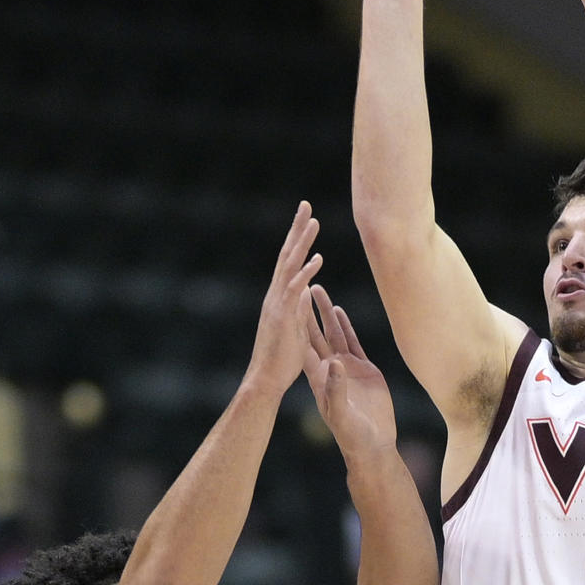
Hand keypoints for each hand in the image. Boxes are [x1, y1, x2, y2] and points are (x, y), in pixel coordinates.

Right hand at [246, 202, 322, 395]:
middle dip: (296, 229)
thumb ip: (299, 308)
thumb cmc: (282, 360)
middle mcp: (276, 295)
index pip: (289, 261)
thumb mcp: (295, 328)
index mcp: (280, 297)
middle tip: (305, 204)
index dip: (297, 239)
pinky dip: (306, 273)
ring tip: (313, 221)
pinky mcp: (283, 317)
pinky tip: (318, 259)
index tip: (305, 218)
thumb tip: (306, 291)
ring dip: (301, 243)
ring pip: (290, 266)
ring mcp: (278, 304)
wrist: (266, 380)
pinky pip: (295, 291)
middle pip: (287, 255)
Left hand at [303, 287, 396, 458]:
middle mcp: (328, 368)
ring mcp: (345, 367)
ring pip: (332, 332)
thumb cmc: (352, 435)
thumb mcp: (342, 413)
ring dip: (324, 312)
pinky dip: (345, 325)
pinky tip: (339, 310)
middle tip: (299, 285)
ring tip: (317, 289)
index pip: (303, 345)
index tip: (289, 302)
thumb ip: (337, 388)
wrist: (373, 444)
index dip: (296, 324)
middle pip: (314, 333)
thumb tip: (334, 362)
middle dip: (306, 310)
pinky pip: (351, 341)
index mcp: (318, 378)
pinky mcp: (363, 368)